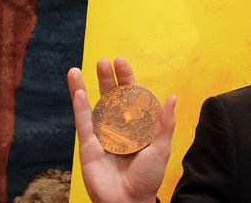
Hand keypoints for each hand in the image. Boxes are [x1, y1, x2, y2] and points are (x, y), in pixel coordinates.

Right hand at [67, 57, 175, 202]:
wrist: (130, 200)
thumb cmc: (148, 176)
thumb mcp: (161, 147)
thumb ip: (165, 122)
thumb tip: (172, 96)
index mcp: (137, 124)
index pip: (131, 95)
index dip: (127, 78)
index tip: (122, 62)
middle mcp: (118, 126)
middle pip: (111, 96)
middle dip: (107, 78)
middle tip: (104, 61)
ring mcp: (102, 133)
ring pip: (93, 105)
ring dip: (85, 87)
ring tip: (80, 68)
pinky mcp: (88, 145)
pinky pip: (83, 122)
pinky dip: (79, 106)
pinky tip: (77, 90)